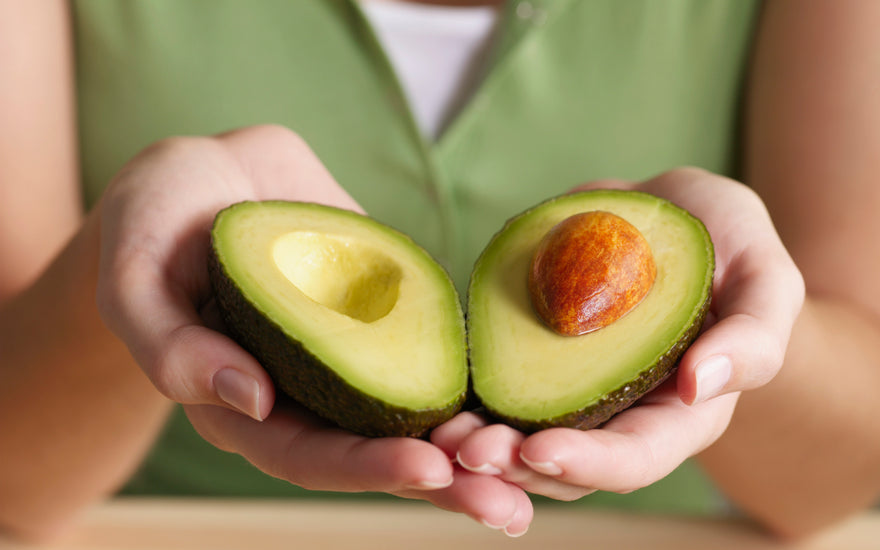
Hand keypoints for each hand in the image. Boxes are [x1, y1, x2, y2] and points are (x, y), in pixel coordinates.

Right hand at [94, 125, 530, 533]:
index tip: (430, 468)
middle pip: (376, 449)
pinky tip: (528, 388)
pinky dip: (476, 373)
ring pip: (416, 410)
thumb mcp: (135, 276)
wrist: (206, 171)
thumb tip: (247, 399)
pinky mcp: (385, 311)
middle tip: (508, 503)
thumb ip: (170, 346)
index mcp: (242, 403)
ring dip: (474, 441)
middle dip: (442, 479)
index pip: (308, 454)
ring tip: (540, 464)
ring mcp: (350, 352)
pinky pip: (432, 347)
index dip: (367, 467)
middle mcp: (305, 389)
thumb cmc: (154, 220)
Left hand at [431, 168, 803, 510]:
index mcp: (680, 413)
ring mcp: (571, 391)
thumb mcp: (764, 277)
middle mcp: (620, 414)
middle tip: (465, 450)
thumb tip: (705, 385)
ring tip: (439, 432)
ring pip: (520, 441)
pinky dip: (465, 401)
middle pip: (565, 465)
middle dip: (513, 466)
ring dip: (478, 446)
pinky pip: (496, 391)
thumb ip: (754, 335)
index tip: (539, 450)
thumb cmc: (730, 246)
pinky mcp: (532, 359)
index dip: (589, 462)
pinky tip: (433, 395)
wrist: (670, 215)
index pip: (635, 458)